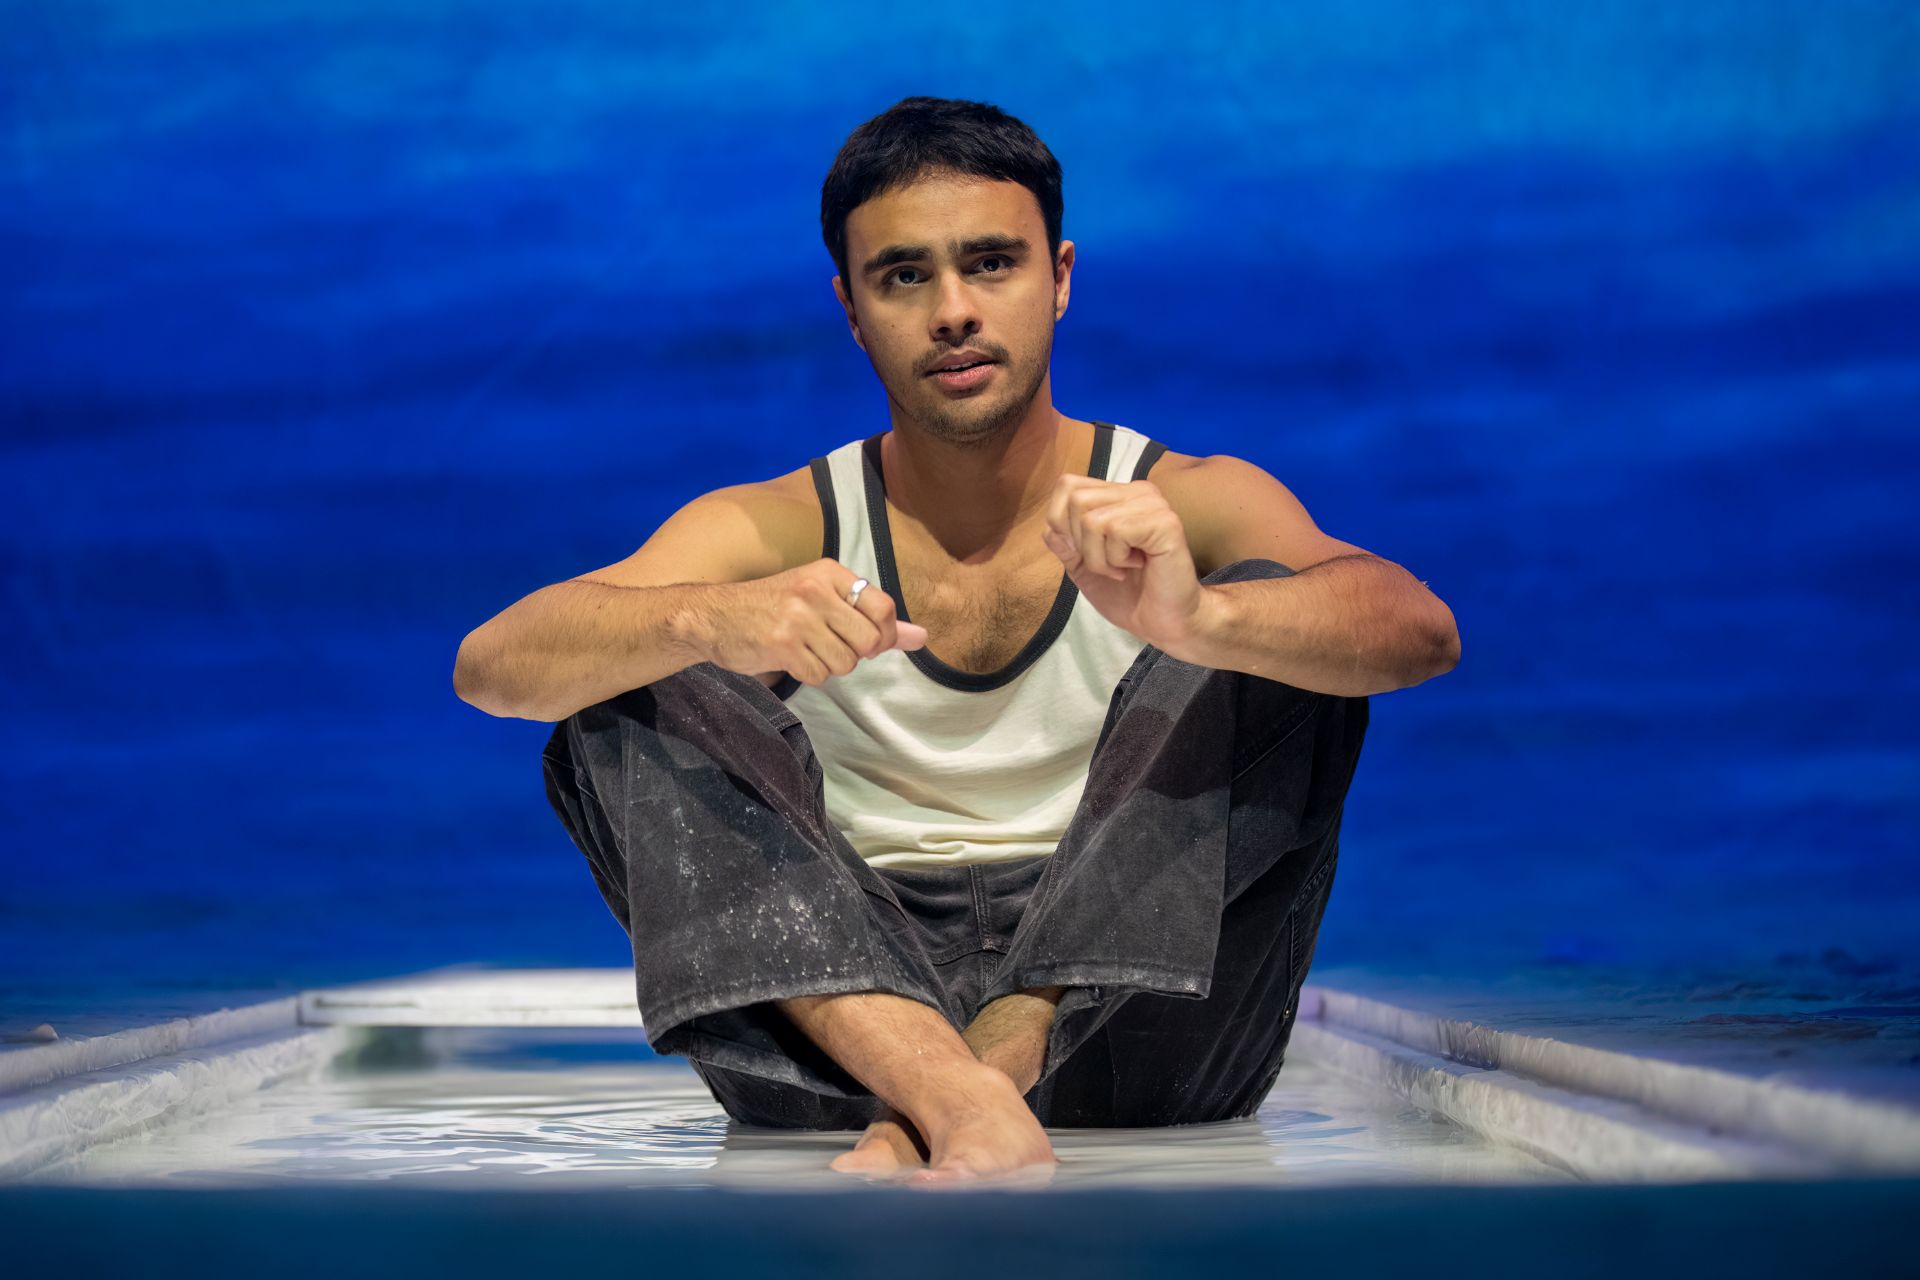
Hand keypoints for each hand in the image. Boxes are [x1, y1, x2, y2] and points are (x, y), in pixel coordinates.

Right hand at [700, 559, 927, 685]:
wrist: (713, 616)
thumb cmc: (772, 607)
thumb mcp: (821, 597)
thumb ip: (873, 616)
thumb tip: (921, 637)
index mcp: (829, 572)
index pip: (883, 607)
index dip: (884, 634)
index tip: (869, 641)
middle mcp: (815, 590)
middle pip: (869, 640)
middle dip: (856, 653)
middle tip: (832, 645)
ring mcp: (798, 618)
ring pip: (846, 662)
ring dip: (830, 665)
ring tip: (807, 649)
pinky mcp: (782, 645)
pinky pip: (820, 675)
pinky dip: (810, 674)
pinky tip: (792, 658)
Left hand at [1040, 474, 1206, 652]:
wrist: (1163, 621)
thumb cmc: (1128, 594)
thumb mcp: (1082, 565)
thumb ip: (1063, 541)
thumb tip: (1051, 525)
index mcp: (1119, 494)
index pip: (1067, 486)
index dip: (1062, 524)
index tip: (1087, 553)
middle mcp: (1138, 491)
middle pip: (1075, 499)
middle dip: (1080, 543)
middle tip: (1108, 564)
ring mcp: (1153, 504)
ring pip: (1092, 519)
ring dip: (1099, 557)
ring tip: (1122, 568)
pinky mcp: (1165, 522)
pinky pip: (1116, 531)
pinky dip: (1116, 559)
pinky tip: (1137, 566)